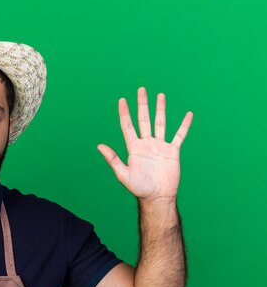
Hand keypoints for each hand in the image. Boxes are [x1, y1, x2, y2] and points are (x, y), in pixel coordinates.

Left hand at [97, 87, 192, 202]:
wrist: (157, 197)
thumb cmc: (139, 188)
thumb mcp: (123, 174)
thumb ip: (113, 159)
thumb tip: (99, 146)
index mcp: (134, 148)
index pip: (127, 126)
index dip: (124, 113)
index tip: (122, 100)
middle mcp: (146, 144)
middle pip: (144, 119)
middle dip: (142, 104)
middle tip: (141, 89)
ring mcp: (160, 146)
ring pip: (160, 123)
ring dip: (160, 109)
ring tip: (160, 95)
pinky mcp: (172, 151)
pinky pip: (179, 135)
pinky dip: (184, 125)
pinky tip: (188, 115)